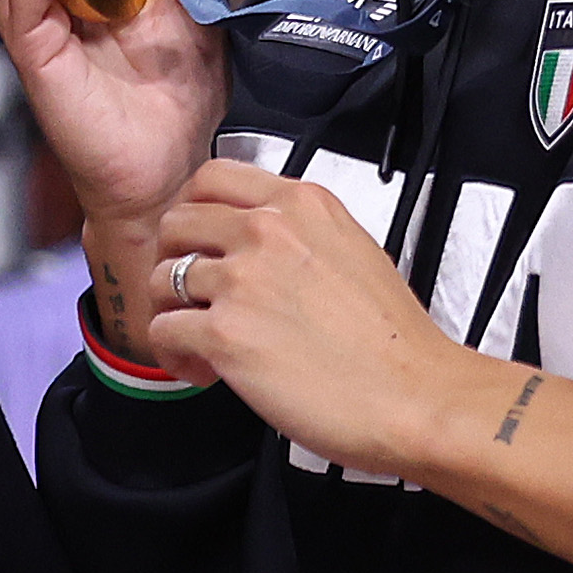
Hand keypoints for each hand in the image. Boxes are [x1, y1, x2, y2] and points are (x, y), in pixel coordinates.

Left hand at [152, 160, 492, 479]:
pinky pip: (161, 331)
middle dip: (175, 260)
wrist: (413, 394)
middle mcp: (270, 233)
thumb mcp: (358, 252)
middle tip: (193, 292)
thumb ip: (303, 234)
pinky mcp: (224, 333)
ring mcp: (244, 280)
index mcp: (306, 206)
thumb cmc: (394, 340)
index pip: (212, 178)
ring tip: (201, 340)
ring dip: (173, 312)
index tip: (200, 237)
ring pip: (160, 279)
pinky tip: (206, 369)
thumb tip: (259, 245)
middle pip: (176, 223)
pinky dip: (175, 355)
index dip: (195, 209)